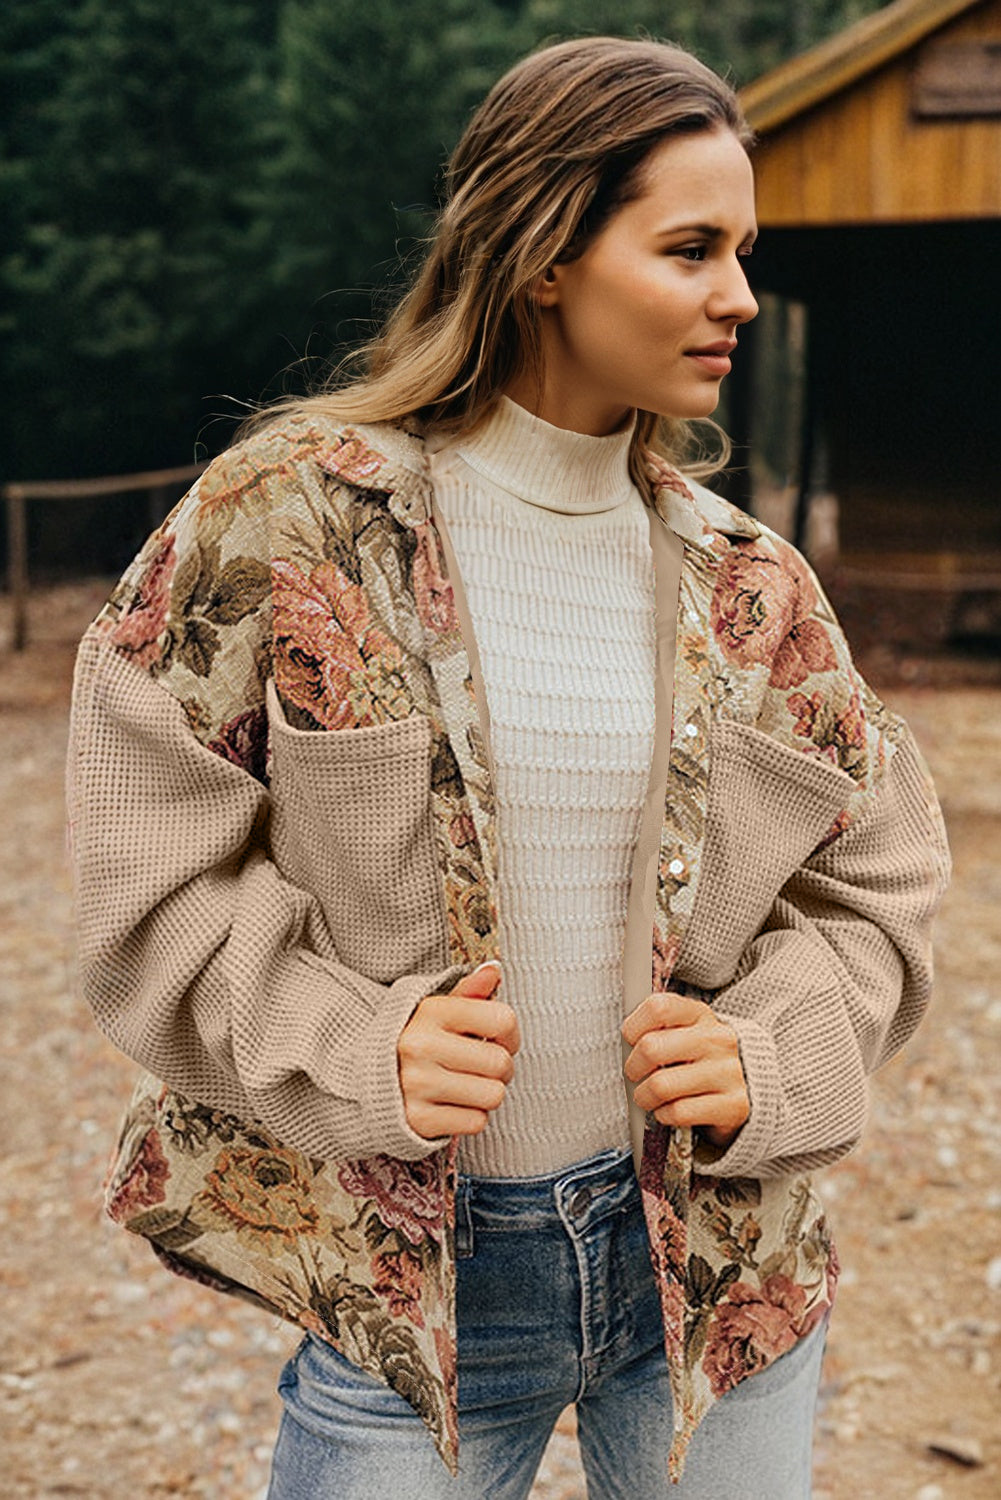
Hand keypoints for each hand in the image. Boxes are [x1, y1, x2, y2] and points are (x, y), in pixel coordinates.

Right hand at [398, 963, 518, 1139]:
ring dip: (487, 1094)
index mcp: (431, 1012)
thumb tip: (494, 970)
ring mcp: (417, 1085)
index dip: (510, 1033)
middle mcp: (421, 1046)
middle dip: (501, 1068)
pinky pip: (476, 1122)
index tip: (498, 1039)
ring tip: (467, 1084)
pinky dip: (472, 1117)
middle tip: (483, 1067)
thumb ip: (468, 992)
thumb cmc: (411, 1041)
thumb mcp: (435, 1010)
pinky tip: (453, 1104)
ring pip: (493, 1095)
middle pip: (501, 1062)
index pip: (502, 1020)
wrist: (362, 1079)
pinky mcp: (418, 1119)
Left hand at [622, 992, 748, 1147]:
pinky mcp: (733, 1105)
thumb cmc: (702, 1059)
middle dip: (633, 1067)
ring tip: (648, 1097)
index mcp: (700, 1015)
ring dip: (645, 1096)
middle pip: (651, 1048)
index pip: (658, 1007)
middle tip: (635, 1075)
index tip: (631, 1040)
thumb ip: (658, 1028)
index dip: (634, 1025)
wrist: (749, 1089)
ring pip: (661, 1085)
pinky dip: (664, 1115)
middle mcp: (717, 1039)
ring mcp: (728, 1072)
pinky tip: (668, 1110)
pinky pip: (679, 1112)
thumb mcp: (686, 1033)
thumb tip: (622, 1041)